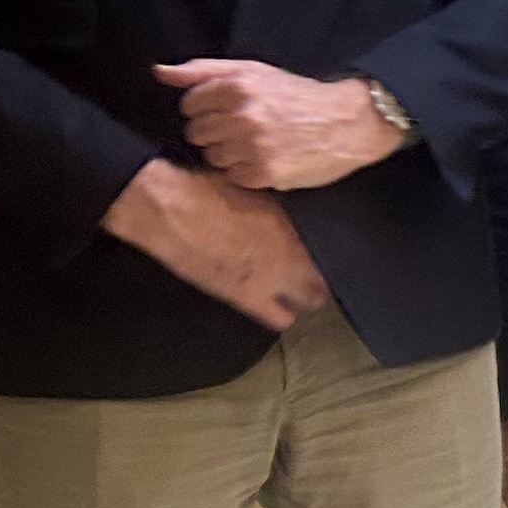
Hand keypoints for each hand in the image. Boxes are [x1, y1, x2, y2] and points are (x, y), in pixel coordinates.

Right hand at [99, 158, 331, 328]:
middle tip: (316, 269)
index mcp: (298, 224)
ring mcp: (274, 279)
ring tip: (299, 289)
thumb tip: (297, 212)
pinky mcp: (247, 298)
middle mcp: (294, 253)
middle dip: (324, 273)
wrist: (171, 208)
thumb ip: (284, 207)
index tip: (331, 246)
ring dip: (306, 294)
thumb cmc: (208, 189)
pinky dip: (282, 313)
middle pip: (329, 274)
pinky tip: (279, 307)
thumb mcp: (258, 190)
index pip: (337, 244)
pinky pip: (279, 317)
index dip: (334, 248)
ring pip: (312, 300)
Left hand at [154, 59, 409, 189]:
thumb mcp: (254, 71)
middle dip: (216, 131)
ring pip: (212, 157)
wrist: (348, 122)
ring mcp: (254, 146)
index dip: (207, 109)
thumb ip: (203, 70)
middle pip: (197, 133)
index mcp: (238, 85)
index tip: (229, 110)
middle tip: (244, 128)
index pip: (190, 105)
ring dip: (230, 153)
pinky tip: (266, 158)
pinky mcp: (265, 173)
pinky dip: (246, 171)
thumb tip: (160, 72)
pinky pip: (232, 176)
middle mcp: (243, 115)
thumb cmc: (297, 95)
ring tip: (257, 144)